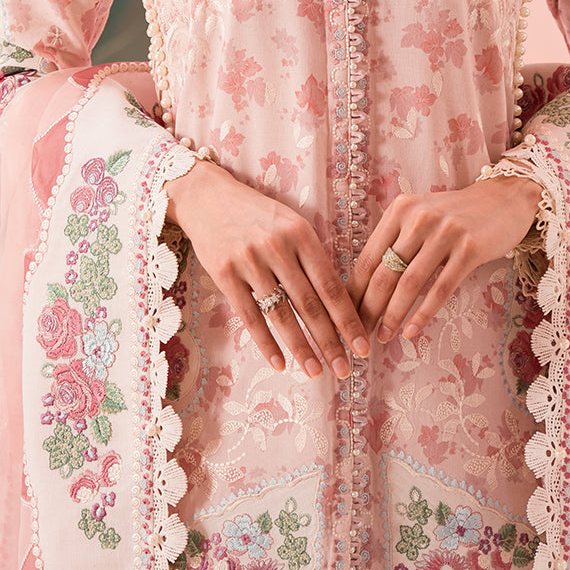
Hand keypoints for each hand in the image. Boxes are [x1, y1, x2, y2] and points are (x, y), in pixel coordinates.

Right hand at [164, 158, 368, 378]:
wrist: (208, 198)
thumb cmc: (257, 214)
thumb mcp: (290, 223)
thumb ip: (311, 257)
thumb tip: (337, 302)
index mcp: (301, 233)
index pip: (330, 285)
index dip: (348, 319)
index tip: (362, 346)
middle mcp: (277, 247)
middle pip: (309, 304)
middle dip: (330, 341)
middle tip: (345, 369)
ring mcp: (250, 261)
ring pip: (281, 314)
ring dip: (301, 348)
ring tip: (316, 371)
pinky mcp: (225, 274)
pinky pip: (249, 316)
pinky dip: (266, 343)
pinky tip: (280, 363)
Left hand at [349, 175, 541, 342]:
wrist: (504, 200)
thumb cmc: (456, 216)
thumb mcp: (421, 218)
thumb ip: (396, 243)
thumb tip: (365, 286)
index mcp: (400, 210)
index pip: (368, 257)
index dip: (354, 291)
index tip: (345, 317)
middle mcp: (419, 218)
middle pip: (385, 272)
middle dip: (368, 309)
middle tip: (359, 335)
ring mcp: (445, 232)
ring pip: (410, 283)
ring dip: (393, 315)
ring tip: (383, 336)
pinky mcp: (469, 249)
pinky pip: (440, 288)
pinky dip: (423, 314)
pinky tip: (412, 332)